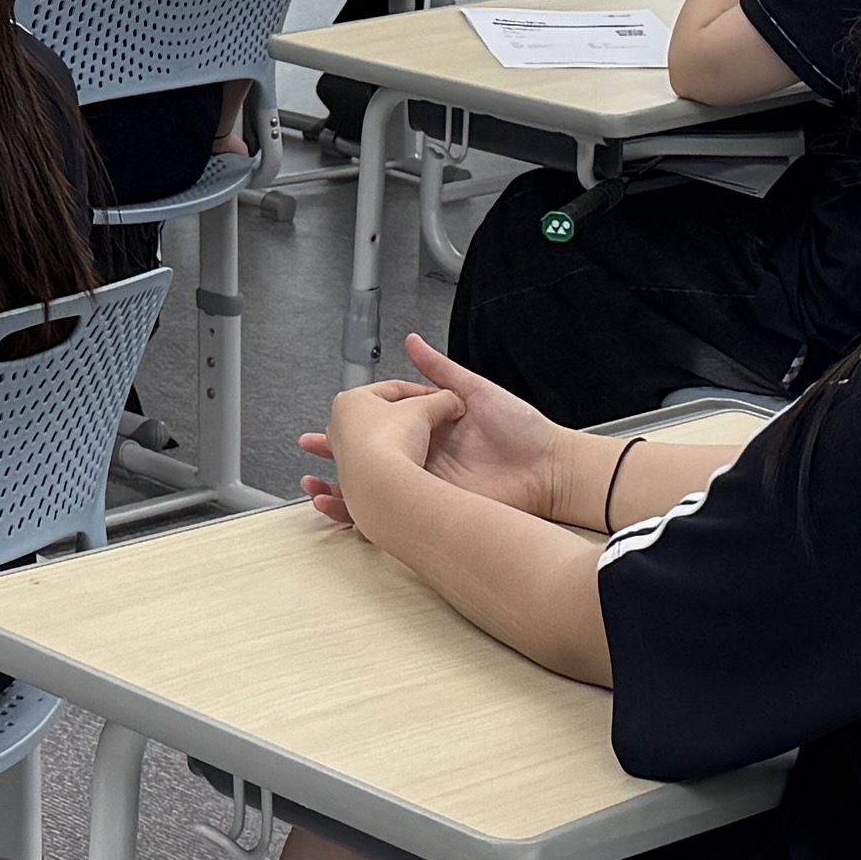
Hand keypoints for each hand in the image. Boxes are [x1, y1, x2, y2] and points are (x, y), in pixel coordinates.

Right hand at [297, 333, 575, 526]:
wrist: (550, 466)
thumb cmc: (521, 429)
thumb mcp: (473, 390)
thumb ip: (439, 370)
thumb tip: (412, 343)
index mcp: (431, 432)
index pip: (382, 431)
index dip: (352, 430)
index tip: (325, 427)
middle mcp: (427, 460)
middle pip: (373, 462)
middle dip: (337, 460)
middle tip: (309, 452)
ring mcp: (432, 486)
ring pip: (379, 492)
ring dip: (345, 492)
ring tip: (316, 489)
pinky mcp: (441, 508)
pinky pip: (401, 515)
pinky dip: (372, 516)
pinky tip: (349, 511)